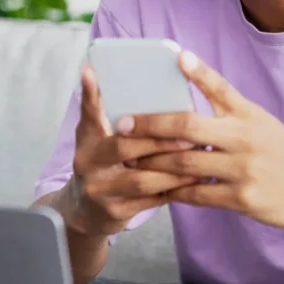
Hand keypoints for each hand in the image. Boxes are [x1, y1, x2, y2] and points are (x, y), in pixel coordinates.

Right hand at [58, 66, 201, 238]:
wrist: (85, 212)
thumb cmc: (102, 165)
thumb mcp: (98, 139)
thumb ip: (106, 114)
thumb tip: (109, 72)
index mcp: (86, 138)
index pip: (89, 112)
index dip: (90, 93)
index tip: (92, 71)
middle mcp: (86, 162)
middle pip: (124, 147)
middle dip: (159, 141)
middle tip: (190, 136)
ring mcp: (99, 189)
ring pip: (141, 178)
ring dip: (174, 168)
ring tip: (198, 158)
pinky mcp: (114, 212)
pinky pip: (150, 200)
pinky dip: (173, 189)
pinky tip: (192, 181)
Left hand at [122, 52, 283, 228]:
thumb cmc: (281, 151)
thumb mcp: (259, 120)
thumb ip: (225, 102)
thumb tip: (188, 70)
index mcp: (248, 115)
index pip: (220, 87)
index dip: (198, 72)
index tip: (176, 58)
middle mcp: (245, 138)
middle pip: (189, 126)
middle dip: (151, 126)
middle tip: (122, 126)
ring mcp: (243, 170)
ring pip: (186, 163)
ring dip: (153, 162)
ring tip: (128, 160)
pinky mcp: (242, 199)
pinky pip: (198, 194)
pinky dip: (174, 192)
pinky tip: (156, 189)